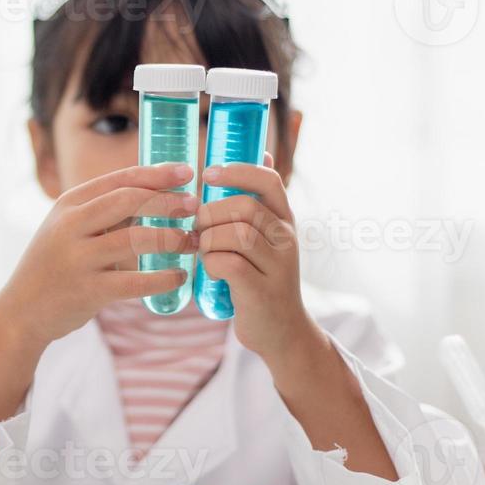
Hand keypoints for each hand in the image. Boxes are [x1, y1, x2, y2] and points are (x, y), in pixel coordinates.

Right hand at [0, 162, 198, 350]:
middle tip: (194, 206)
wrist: (21, 311)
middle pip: (129, 201)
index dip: (157, 174)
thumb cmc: (54, 265)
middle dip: (167, 201)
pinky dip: (163, 278)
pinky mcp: (88, 291)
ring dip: (172, 238)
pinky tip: (179, 276)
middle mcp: (70, 226)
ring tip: (192, 241)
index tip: (186, 172)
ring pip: (136, 240)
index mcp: (68, 204)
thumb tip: (156, 194)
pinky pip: (136, 281)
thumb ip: (103, 212)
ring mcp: (78, 258)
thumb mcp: (68, 229)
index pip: (119, 179)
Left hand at [194, 153, 324, 368]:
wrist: (282, 332)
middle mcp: (286, 238)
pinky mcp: (261, 290)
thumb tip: (262, 153)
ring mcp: (277, 265)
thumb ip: (261, 201)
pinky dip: (211, 264)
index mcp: (285, 219)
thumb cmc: (264, 279)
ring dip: (208, 240)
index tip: (208, 174)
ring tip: (204, 251)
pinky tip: (211, 271)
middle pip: (245, 207)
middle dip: (210, 214)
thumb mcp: (268, 236)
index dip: (236, 171)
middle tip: (197, 229)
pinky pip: (228, 264)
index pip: (268, 180)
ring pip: (235, 235)